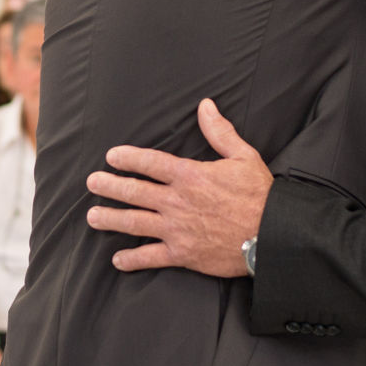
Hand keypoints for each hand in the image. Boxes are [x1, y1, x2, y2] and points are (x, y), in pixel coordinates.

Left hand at [88, 100, 271, 276]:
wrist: (273, 235)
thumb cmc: (260, 195)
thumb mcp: (243, 156)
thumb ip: (220, 132)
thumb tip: (205, 105)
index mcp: (190, 176)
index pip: (150, 162)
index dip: (127, 158)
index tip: (111, 156)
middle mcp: (177, 202)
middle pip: (134, 192)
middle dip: (109, 186)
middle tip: (92, 183)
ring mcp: (177, 229)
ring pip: (135, 223)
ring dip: (111, 219)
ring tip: (92, 216)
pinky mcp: (183, 254)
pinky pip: (151, 257)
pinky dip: (133, 259)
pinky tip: (118, 260)